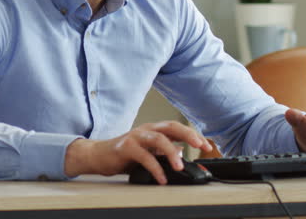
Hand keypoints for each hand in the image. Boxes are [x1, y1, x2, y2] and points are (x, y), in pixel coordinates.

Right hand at [63, 121, 211, 183]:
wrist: (98, 155)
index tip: (207, 145)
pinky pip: (144, 157)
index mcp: (153, 129)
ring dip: (172, 153)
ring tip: (179, 167)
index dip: (193, 135)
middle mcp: (146, 129)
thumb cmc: (123, 154)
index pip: (177, 128)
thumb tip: (181, 152)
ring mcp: (136, 136)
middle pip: (171, 127)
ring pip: (159, 139)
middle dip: (189, 135)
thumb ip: (163, 150)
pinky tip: (162, 178)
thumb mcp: (148, 152)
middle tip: (201, 146)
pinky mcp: (126, 147)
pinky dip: (155, 168)